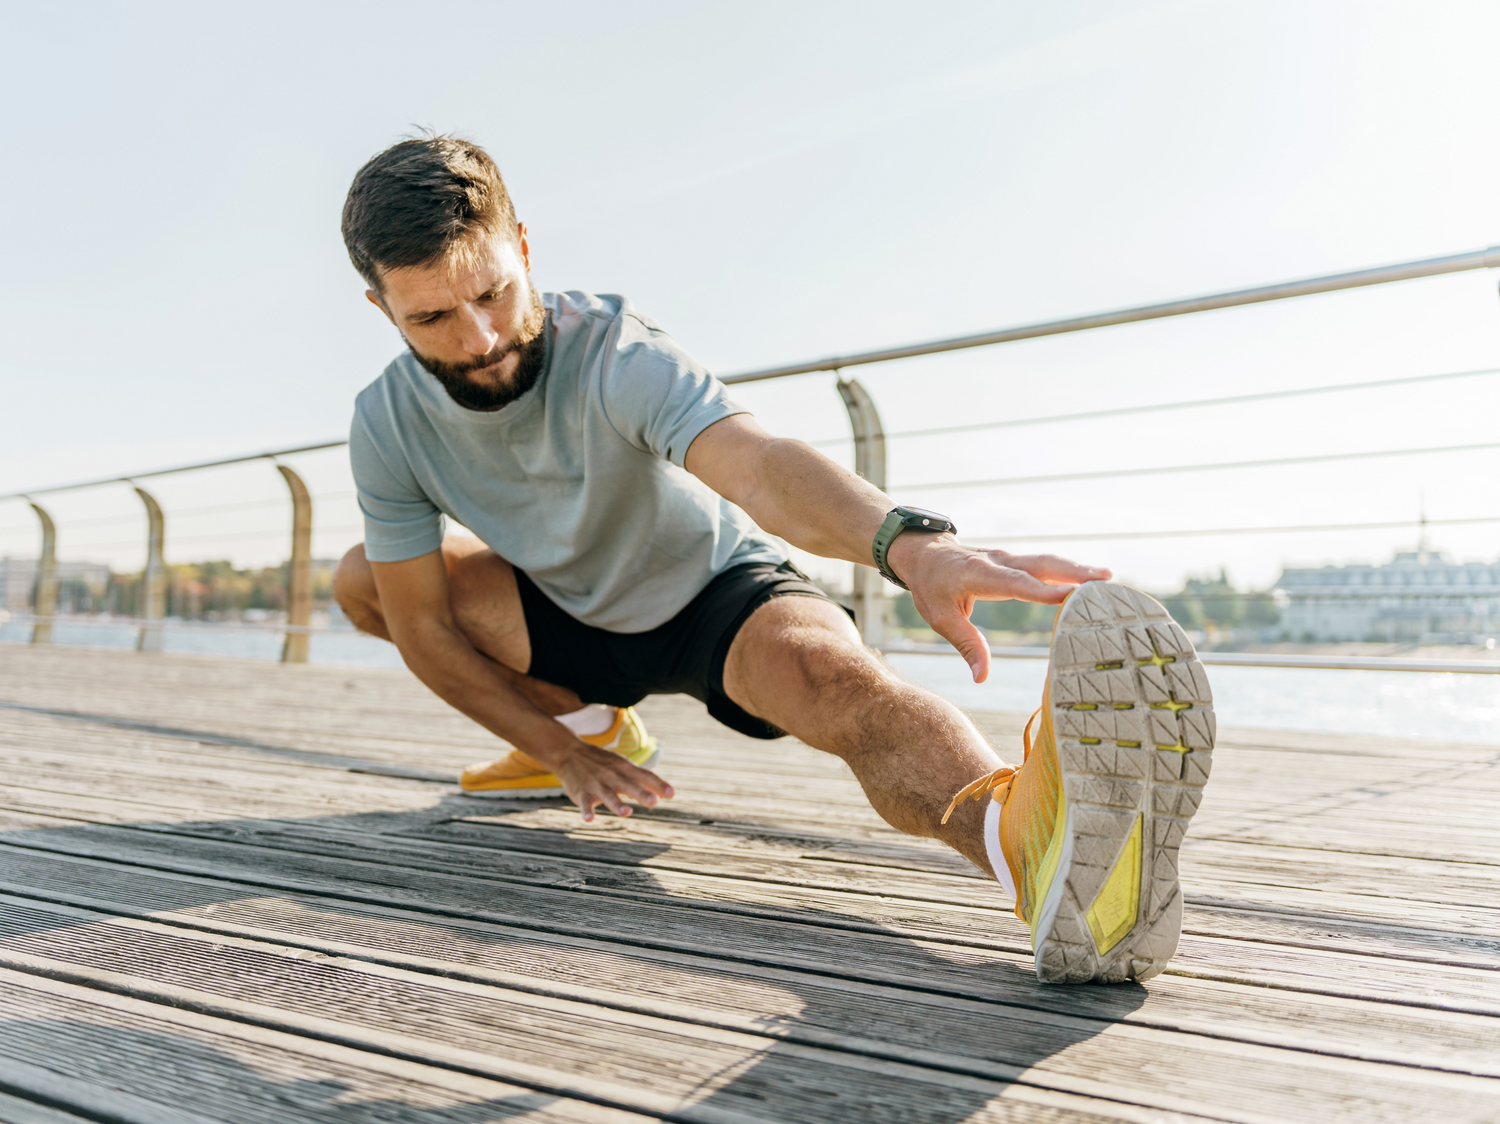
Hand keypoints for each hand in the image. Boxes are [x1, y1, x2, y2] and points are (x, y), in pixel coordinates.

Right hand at [550, 740, 675, 821]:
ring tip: (627, 813)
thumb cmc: (603, 763)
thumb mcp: (624, 766)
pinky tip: (590, 819)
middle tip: (654, 802)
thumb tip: (669, 794)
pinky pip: (584, 803)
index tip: (672, 794)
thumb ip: (645, 780)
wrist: (568, 752)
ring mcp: (596, 784)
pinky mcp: (581, 793)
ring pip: (608, 795)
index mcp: (624, 768)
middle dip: (641, 794)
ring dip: (617, 804)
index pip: (644, 775)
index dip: (658, 784)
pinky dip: (586, 811)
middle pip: (629, 785)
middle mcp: (612, 776)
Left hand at [889, 533, 1110, 683]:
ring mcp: (1009, 558)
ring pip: (1047, 561)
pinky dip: (1067, 570)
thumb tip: (982, 678)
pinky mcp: (1015, 562)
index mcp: (980, 574)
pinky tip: (1090, 581)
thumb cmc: (932, 586)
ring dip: (1077, 568)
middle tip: (1106, 580)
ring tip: (1108, 579)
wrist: (925, 553)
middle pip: (1041, 565)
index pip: (1017, 583)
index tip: (1074, 596)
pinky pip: (1044, 565)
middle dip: (1074, 571)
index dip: (1045, 591)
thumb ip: (966, 645)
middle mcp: (1000, 562)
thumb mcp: (940, 618)